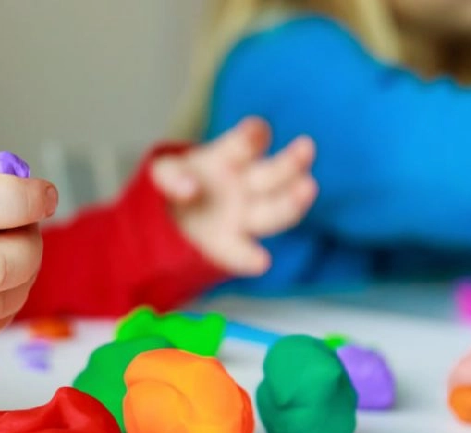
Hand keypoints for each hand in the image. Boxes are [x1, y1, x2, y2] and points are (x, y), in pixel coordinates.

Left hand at [151, 117, 316, 275]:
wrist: (165, 220)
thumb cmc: (174, 184)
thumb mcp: (162, 172)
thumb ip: (170, 175)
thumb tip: (190, 190)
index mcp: (229, 158)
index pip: (245, 144)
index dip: (251, 137)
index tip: (256, 133)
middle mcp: (246, 185)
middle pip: (273, 173)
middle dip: (291, 162)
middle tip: (306, 148)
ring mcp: (243, 216)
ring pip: (274, 210)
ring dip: (291, 202)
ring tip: (307, 190)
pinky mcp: (230, 246)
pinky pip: (241, 253)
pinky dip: (248, 257)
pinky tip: (259, 261)